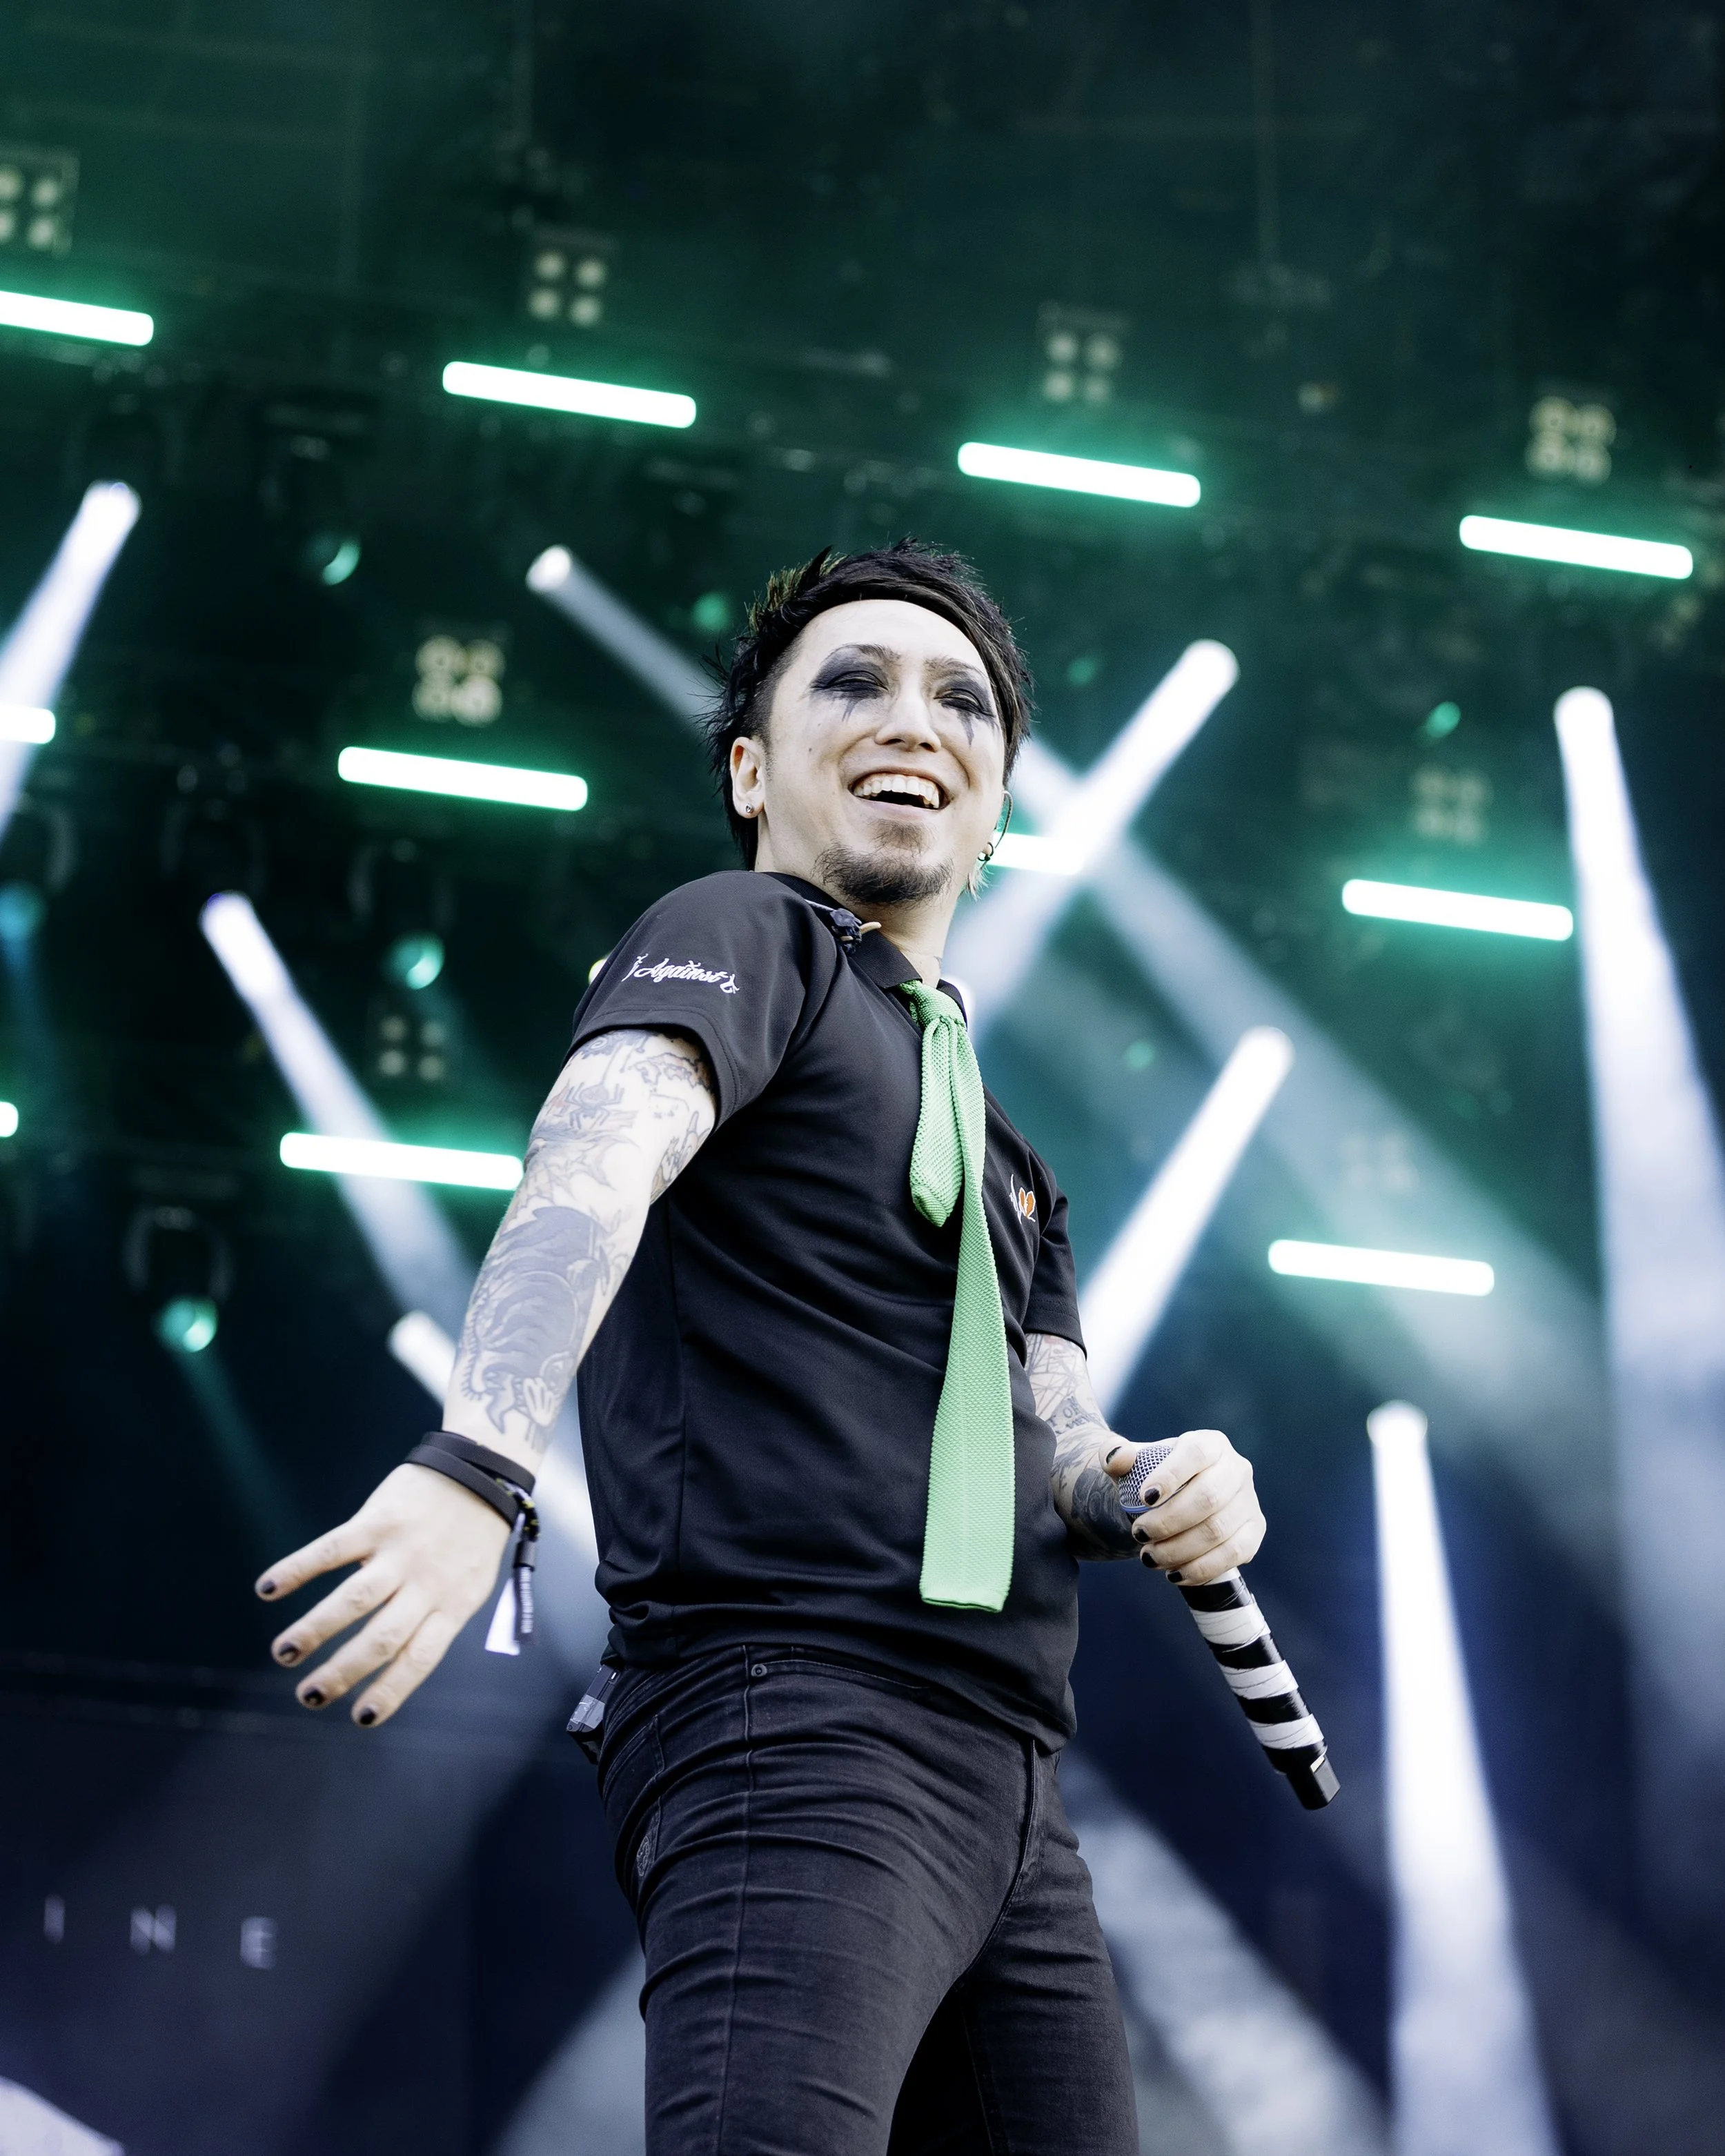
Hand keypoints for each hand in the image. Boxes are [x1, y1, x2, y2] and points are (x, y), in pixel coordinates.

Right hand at [256, 1465, 510, 1727]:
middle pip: (382, 1637)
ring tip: (283, 1653)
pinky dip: (298, 1569)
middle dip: (342, 1672)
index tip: (360, 1719)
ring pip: (354, 1599)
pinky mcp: (379, 1519)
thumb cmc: (473, 1536)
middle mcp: (427, 1582)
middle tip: (309, 1697)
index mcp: (454, 1604)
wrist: (483, 1469)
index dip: (391, 1691)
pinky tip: (268, 1588)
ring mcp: (402, 1550)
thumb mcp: (471, 1584)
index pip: (420, 1658)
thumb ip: (437, 1618)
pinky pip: (333, 1549)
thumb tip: (392, 1663)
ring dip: (314, 1630)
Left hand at [1111, 1428, 1264, 1586]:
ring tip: (1148, 1557)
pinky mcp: (1254, 1531)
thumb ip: (1115, 1455)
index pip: (1196, 1453)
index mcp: (1210, 1443)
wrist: (1173, 1504)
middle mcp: (1236, 1468)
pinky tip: (1174, 1573)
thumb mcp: (1130, 1464)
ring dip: (1179, 1550)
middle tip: (1138, 1534)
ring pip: (1217, 1531)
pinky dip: (1201, 1568)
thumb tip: (1118, 1458)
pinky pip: (1233, 1555)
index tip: (1143, 1499)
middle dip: (1168, 1522)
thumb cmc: (1150, 1480)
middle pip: (1208, 1498)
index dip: (1171, 1475)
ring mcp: (1249, 1501)